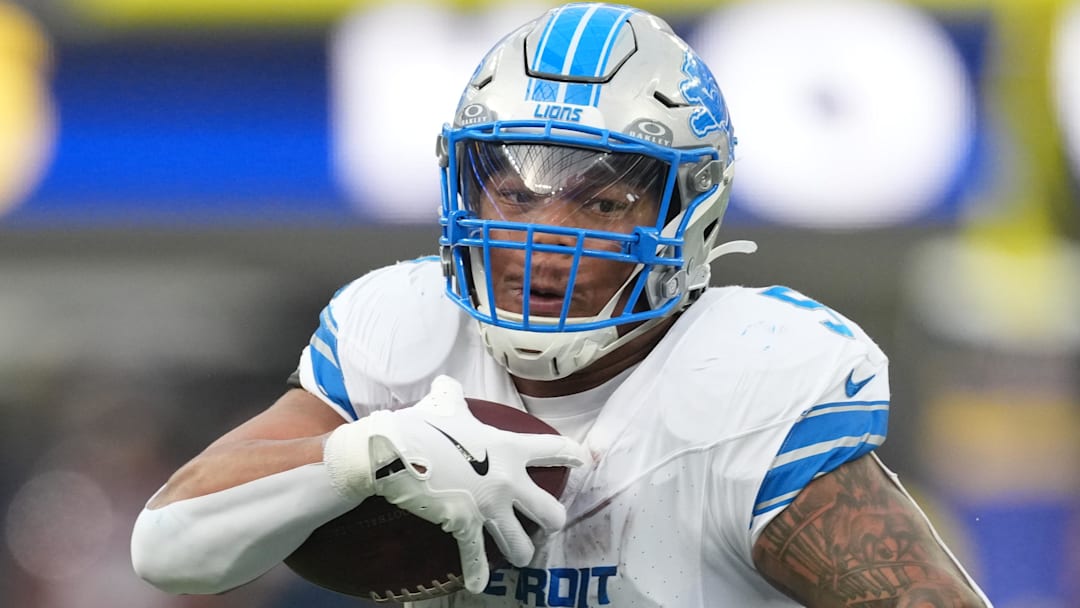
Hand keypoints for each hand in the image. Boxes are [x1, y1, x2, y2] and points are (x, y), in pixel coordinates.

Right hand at [323, 375, 587, 592]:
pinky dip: (477, 573)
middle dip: (553, 521)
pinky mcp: (465, 526)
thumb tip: (445, 383)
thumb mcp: (443, 404)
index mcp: (509, 448)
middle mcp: (508, 480)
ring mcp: (489, 507)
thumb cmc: (422, 425)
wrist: (395, 452)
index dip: (573, 456)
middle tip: (545, 521)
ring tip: (519, 552)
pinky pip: (477, 558)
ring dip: (522, 551)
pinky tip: (478, 584)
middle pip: (552, 513)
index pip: (555, 449)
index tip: (584, 461)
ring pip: (523, 544)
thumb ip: (452, 395)